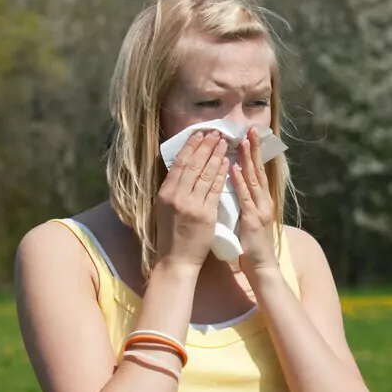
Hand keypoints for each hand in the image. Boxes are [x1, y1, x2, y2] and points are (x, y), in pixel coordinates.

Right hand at [155, 130, 228, 271]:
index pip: (179, 163)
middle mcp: (177, 196)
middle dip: (205, 145)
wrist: (176, 259)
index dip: (190, 146)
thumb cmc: (170, 234)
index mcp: (165, 193)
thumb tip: (181, 166)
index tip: (199, 133)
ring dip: (216, 155)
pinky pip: (215, 189)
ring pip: (206, 174)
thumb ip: (172, 188)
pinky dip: (221, 174)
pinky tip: (227, 162)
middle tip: (215, 131)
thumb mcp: (164, 207)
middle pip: (193, 164)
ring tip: (224, 142)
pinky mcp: (206, 214)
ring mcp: (192, 205)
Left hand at [232, 127, 279, 273]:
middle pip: (259, 170)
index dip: (255, 153)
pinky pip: (245, 197)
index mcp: (261, 200)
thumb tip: (234, 186)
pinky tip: (235, 168)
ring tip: (243, 141)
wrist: (262, 266)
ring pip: (254, 179)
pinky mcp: (253, 219)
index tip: (250, 134)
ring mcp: (260, 209)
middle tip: (251, 129)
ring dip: (248, 159)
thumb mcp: (248, 218)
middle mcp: (264, 201)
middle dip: (254, 148)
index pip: (258, 171)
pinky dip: (240, 182)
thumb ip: (245, 202)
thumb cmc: (252, 244)